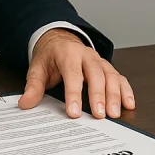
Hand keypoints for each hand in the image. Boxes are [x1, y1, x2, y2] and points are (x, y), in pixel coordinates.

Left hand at [18, 29, 134, 118]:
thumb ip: (33, 86)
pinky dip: (126, 90)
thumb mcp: (37, 68)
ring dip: (115, 95)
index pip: (72, 74)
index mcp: (68, 54)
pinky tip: (129, 104)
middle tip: (100, 115)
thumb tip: (25, 103)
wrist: (60, 39)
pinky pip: (119, 77)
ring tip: (114, 114)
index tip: (74, 112)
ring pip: (111, 76)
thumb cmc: (50, 56)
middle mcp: (86, 55)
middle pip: (96, 74)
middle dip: (99, 95)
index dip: (74, 93)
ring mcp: (99, 61)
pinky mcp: (107, 67)